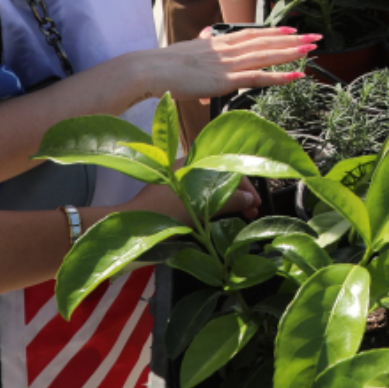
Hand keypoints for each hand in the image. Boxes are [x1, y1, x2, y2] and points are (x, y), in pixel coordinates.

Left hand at [121, 177, 260, 223]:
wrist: (132, 224)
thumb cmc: (167, 212)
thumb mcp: (202, 207)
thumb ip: (230, 200)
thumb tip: (251, 200)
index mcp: (195, 162)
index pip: (230, 168)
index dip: (247, 187)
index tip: (256, 205)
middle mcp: (188, 166)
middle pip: (223, 176)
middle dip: (240, 194)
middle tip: (251, 213)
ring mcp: (180, 180)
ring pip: (213, 186)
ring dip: (229, 199)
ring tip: (240, 215)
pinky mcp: (174, 194)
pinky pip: (202, 194)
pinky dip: (215, 202)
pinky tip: (221, 215)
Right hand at [135, 27, 317, 106]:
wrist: (150, 70)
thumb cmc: (164, 65)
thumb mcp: (188, 49)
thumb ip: (201, 43)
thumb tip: (206, 34)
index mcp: (218, 43)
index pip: (252, 35)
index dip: (274, 32)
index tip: (292, 30)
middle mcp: (227, 50)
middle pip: (266, 42)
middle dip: (292, 40)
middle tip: (315, 37)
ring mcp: (228, 64)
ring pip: (266, 56)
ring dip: (291, 53)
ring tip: (312, 49)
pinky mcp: (225, 80)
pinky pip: (258, 77)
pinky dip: (279, 76)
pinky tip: (296, 74)